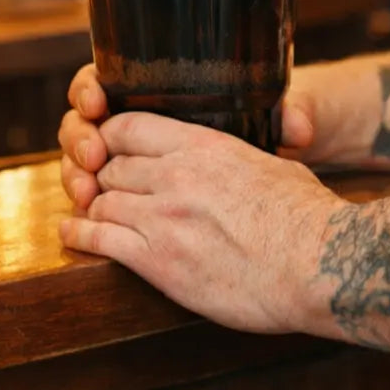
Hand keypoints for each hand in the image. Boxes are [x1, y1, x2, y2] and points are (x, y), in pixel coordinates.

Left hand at [58, 111, 348, 333]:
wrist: (318, 263)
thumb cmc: (308, 218)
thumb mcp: (273, 167)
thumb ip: (241, 159)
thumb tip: (246, 161)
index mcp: (204, 146)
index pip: (131, 126)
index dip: (112, 135)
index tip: (111, 147)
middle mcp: (176, 175)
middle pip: (112, 165)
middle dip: (105, 176)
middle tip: (105, 187)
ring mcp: (162, 217)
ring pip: (102, 200)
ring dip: (95, 206)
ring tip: (89, 211)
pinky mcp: (157, 260)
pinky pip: (99, 240)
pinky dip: (80, 234)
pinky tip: (71, 233)